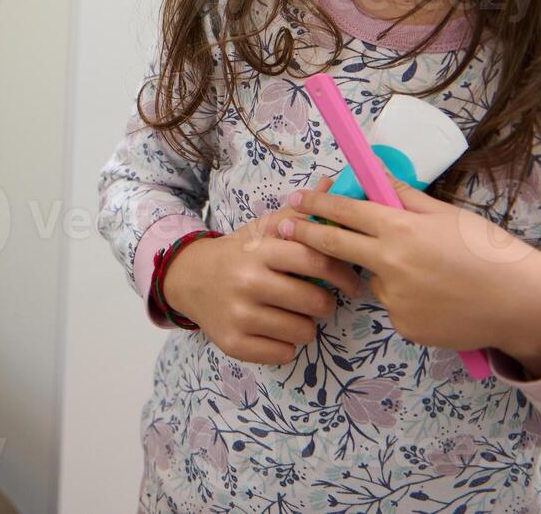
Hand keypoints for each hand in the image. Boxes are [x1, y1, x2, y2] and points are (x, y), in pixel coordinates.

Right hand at [164, 178, 364, 367]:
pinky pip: (284, 354)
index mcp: (259, 250)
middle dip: (325, 303)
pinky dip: (286, 345)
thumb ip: (298, 215)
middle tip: (319, 299)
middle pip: (315, 301)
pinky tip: (275, 330)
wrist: (189, 279)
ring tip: (293, 314)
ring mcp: (239, 316)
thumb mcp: (262, 230)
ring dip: (306, 325)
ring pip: (303, 331)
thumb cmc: (237, 254)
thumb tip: (333, 185)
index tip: (351, 280)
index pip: (315, 260)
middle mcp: (247, 282)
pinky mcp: (233, 344)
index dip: (342, 272)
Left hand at [277, 175, 540, 373]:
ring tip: (430, 273)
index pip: (345, 211)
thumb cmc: (488, 251)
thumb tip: (376, 175)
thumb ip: (406, 198)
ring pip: (372, 279)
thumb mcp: (448, 215)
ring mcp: (394, 299)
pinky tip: (437, 297)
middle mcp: (391, 264)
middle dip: (304, 233)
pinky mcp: (403, 326)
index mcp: (402, 229)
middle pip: (333, 245)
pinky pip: (393, 306)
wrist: (520, 302)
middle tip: (282, 226)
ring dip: (384, 272)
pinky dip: (405, 299)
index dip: (317, 203)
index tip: (295, 198)